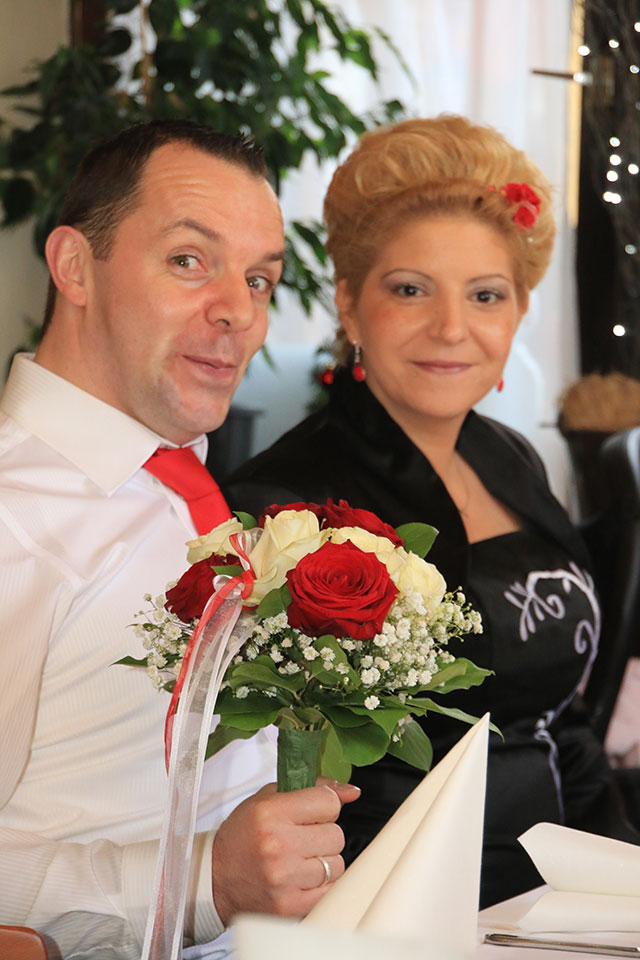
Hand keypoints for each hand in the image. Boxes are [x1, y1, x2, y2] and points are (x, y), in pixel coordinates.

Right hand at [211, 779, 359, 923]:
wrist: (214, 878)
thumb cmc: (241, 836)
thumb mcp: (267, 799)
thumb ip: (311, 788)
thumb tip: (352, 792)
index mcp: (272, 812)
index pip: (329, 803)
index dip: (325, 807)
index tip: (313, 813)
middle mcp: (279, 845)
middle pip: (337, 835)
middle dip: (324, 835)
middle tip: (303, 838)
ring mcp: (284, 878)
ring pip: (336, 865)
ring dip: (323, 862)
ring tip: (300, 860)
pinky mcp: (289, 906)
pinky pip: (329, 891)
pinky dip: (321, 885)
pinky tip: (301, 879)